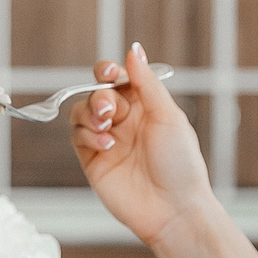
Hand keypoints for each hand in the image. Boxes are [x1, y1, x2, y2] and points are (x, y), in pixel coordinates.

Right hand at [71, 43, 215, 245]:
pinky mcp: (93, 161)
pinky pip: (78, 136)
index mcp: (145, 106)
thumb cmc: (180, 163)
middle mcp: (124, 121)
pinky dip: (87, 136)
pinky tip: (106, 146)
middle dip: (100, 97)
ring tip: (106, 128)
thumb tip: (133, 49)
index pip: (118, 78)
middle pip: (97, 92)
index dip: (108, 71)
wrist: (173, 209)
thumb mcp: (167, 115)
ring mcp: (107, 140)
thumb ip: (146, 83)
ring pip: (81, 112)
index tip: (108, 73)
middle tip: (110, 111)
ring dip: (89, 114)